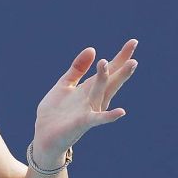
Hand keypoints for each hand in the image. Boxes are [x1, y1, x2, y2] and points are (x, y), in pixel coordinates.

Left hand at [33, 39, 137, 161]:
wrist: (44, 135)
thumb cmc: (56, 112)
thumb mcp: (65, 84)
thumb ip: (77, 68)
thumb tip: (92, 49)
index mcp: (89, 88)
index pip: (109, 70)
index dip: (120, 56)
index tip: (133, 42)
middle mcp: (93, 99)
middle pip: (110, 80)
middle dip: (120, 68)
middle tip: (133, 55)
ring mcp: (89, 110)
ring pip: (99, 92)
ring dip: (104, 78)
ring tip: (106, 62)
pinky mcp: (82, 123)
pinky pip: (97, 119)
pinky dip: (109, 116)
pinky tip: (121, 111)